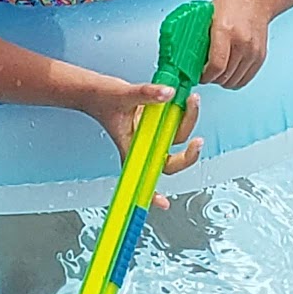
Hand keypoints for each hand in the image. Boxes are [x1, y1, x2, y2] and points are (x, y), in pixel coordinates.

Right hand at [78, 77, 201, 208]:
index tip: (163, 203)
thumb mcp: (123, 94)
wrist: (94, 90)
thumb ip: (146, 94)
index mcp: (130, 146)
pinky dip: (183, 113)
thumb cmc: (101, 98)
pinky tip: (188, 102)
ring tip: (191, 101)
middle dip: (188, 154)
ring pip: (175, 138)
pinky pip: (173, 123)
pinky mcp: (154, 121)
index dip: (153, 192)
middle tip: (198, 142)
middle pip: (169, 160)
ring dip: (187, 120)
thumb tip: (168, 94)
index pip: (144, 174)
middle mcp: (142, 144)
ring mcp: (149, 134)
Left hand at [203, 0, 269, 88]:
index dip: (205, 76)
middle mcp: (242, 42)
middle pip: (224, 76)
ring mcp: (253, 51)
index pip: (216, 66)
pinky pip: (245, 79)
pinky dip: (234, 79)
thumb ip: (198, 37)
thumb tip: (184, 58)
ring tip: (216, 70)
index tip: (198, 75)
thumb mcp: (208, 17)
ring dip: (222, 80)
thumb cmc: (230, 5)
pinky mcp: (260, 57)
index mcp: (225, 30)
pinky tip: (228, 71)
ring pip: (234, 81)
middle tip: (204, 72)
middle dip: (211, 78)